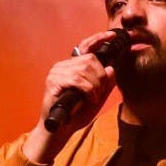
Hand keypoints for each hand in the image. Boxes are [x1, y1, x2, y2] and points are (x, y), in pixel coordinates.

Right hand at [23, 30, 117, 163]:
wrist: (60, 130)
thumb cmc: (76, 114)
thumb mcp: (97, 98)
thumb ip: (106, 84)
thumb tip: (112, 68)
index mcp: (72, 67)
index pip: (85, 46)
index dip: (98, 39)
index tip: (112, 35)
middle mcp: (63, 66)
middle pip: (90, 59)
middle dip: (101, 76)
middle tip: (99, 91)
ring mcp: (56, 73)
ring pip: (85, 68)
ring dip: (95, 85)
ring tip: (93, 97)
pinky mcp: (53, 82)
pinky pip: (78, 79)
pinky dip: (88, 89)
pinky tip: (88, 98)